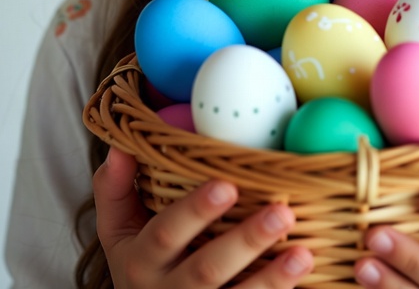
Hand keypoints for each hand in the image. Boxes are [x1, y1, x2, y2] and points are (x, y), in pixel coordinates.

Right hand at [94, 147, 314, 287]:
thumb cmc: (141, 262)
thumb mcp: (118, 230)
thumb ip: (115, 187)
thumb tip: (121, 144)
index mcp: (142, 261)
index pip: (166, 234)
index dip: (195, 211)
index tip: (228, 184)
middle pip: (206, 270)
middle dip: (245, 241)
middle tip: (282, 212)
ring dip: (271, 279)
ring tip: (303, 253)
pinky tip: (302, 274)